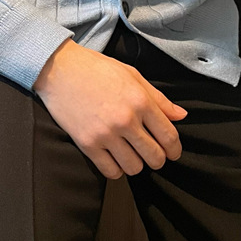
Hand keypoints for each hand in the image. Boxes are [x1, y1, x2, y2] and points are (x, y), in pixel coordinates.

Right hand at [33, 38, 187, 179]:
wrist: (59, 69)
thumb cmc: (96, 69)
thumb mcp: (132, 75)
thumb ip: (158, 98)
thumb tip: (181, 116)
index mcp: (140, 100)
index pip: (169, 136)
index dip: (175, 149)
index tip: (172, 152)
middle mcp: (126, 119)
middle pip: (154, 157)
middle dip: (157, 159)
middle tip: (152, 154)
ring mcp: (106, 133)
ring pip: (134, 168)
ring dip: (136, 164)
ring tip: (130, 154)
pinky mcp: (87, 144)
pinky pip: (111, 171)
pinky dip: (116, 169)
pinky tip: (114, 158)